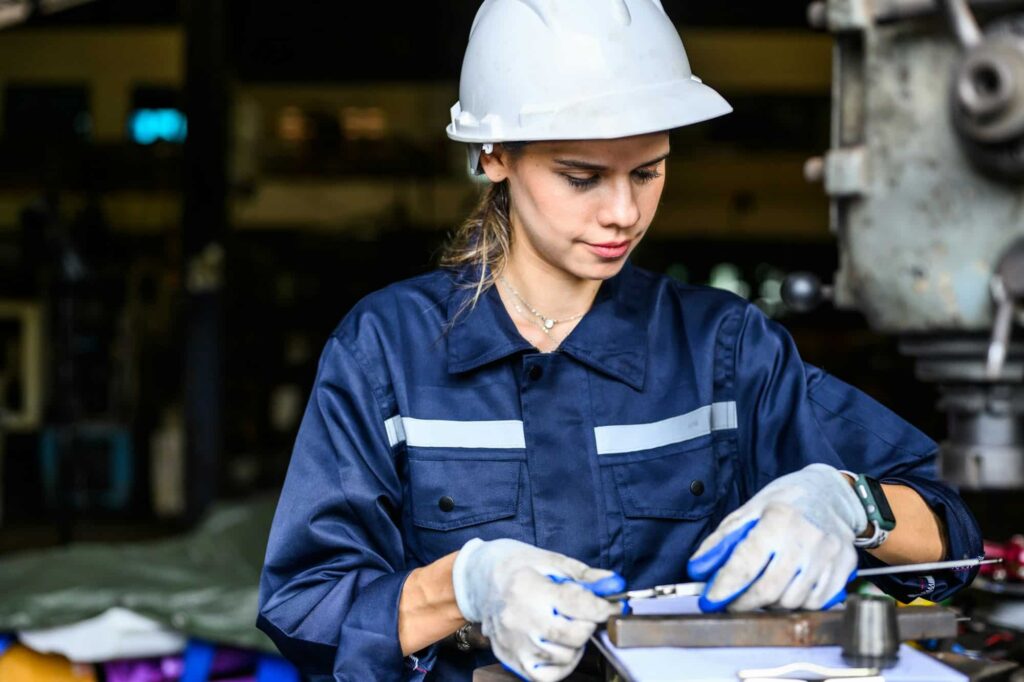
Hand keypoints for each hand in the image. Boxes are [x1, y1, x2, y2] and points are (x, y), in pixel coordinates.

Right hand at [452, 538, 622, 681]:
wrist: (477, 579)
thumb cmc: (513, 565)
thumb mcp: (548, 560)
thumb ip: (583, 575)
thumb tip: (614, 584)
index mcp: (529, 588)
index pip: (578, 604)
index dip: (602, 606)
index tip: (610, 604)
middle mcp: (520, 619)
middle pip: (575, 634)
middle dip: (588, 623)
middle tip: (584, 613)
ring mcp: (514, 643)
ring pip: (565, 656)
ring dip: (575, 643)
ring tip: (566, 624)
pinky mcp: (511, 658)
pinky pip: (547, 675)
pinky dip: (561, 663)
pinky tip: (559, 645)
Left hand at [687, 463, 866, 611]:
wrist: (833, 493)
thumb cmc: (787, 500)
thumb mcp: (750, 509)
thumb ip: (723, 540)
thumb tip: (699, 569)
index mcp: (778, 519)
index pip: (746, 565)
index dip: (725, 588)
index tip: (711, 600)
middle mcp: (806, 539)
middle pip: (768, 590)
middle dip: (743, 602)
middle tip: (732, 602)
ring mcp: (828, 555)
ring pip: (792, 601)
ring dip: (771, 603)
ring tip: (763, 589)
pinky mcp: (845, 568)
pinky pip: (816, 602)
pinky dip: (797, 603)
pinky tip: (788, 588)